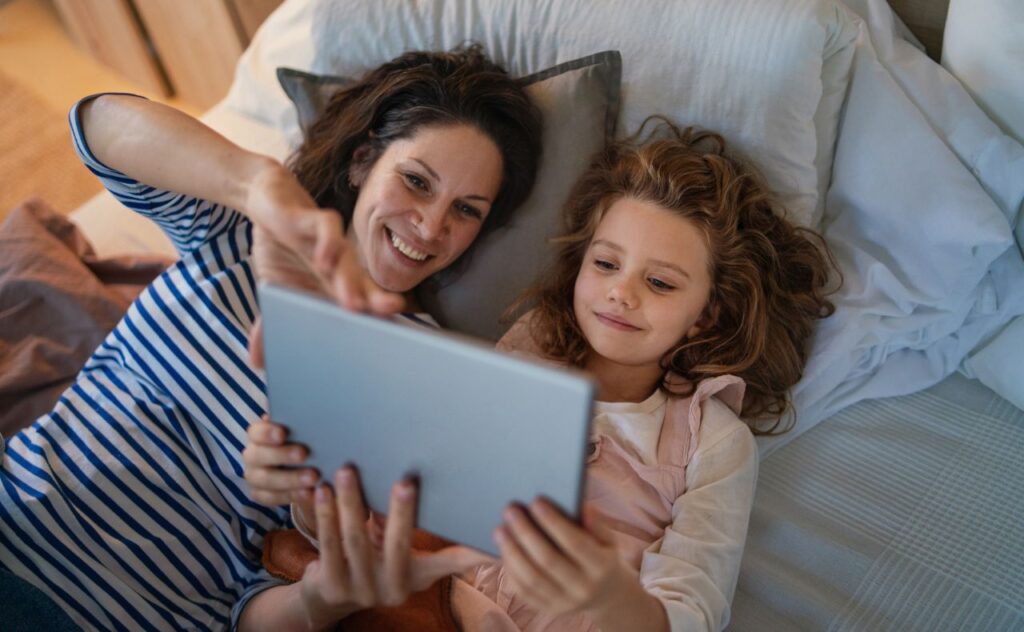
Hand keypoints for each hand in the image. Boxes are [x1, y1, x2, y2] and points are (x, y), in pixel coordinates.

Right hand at [242, 163, 404, 368]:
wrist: (269, 203)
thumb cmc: (282, 250)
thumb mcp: (273, 289)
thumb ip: (269, 324)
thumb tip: (256, 363)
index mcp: (333, 284)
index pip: (359, 304)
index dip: (373, 320)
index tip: (391, 340)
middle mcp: (339, 265)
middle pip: (361, 286)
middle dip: (374, 304)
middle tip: (385, 321)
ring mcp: (329, 242)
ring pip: (346, 260)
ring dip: (350, 281)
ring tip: (354, 303)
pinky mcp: (312, 218)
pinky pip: (326, 229)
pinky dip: (327, 242)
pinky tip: (325, 258)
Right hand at [242, 416, 318, 517]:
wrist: (298, 466)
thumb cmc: (300, 441)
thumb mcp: (299, 432)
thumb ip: (301, 427)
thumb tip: (318, 419)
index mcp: (258, 436)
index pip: (256, 432)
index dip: (267, 432)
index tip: (283, 433)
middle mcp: (252, 456)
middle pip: (260, 456)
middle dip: (282, 455)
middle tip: (304, 454)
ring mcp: (254, 477)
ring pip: (267, 479)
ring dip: (290, 479)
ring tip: (313, 478)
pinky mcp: (260, 494)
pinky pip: (272, 497)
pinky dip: (291, 496)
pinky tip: (309, 493)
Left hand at [298, 468, 490, 628]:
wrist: (327, 598)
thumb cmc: (371, 560)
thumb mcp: (397, 551)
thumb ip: (406, 527)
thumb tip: (432, 485)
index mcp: (417, 577)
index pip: (451, 563)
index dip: (474, 554)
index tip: (494, 541)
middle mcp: (393, 588)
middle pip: (399, 545)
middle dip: (403, 511)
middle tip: (406, 481)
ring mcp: (361, 589)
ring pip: (356, 541)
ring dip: (351, 502)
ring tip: (347, 471)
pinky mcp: (332, 586)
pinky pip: (328, 545)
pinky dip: (324, 514)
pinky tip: (322, 490)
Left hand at [495, 500, 661, 625]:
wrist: (605, 593)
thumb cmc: (601, 555)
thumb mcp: (607, 539)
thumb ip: (596, 523)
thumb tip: (581, 506)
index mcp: (601, 567)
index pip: (574, 543)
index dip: (553, 522)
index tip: (536, 501)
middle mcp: (582, 589)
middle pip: (548, 561)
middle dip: (525, 533)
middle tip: (511, 510)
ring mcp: (564, 603)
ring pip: (531, 578)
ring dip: (511, 551)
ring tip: (500, 529)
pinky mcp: (548, 609)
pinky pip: (523, 591)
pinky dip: (510, 569)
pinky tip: (504, 549)